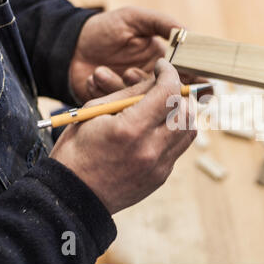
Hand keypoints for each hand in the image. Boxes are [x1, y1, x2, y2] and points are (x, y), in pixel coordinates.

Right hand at [51, 59, 196, 213]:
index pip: (168, 92)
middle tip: (163, 88)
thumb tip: (155, 80)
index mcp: (130, 129)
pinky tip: (155, 130)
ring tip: (163, 109)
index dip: (169, 73)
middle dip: (178, 93)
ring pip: (190, 131)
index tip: (162, 67)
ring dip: (181, 114)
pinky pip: (179, 148)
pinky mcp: (162, 176)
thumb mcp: (94, 113)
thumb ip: (129, 94)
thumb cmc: (77, 151)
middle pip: (186, 111)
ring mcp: (159, 166)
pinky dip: (173, 133)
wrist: (74, 196)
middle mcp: (151, 149)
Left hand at [70, 7, 206, 102]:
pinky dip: (103, 91)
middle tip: (129, 72)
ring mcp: (134, 96)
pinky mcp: (116, 106)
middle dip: (147, 88)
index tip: (192, 86)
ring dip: (119, 87)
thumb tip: (189, 33)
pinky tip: (93, 76)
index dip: (194, 84)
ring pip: (140, 103)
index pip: (187, 77)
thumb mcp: (133, 18)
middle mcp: (151, 82)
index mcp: (162, 63)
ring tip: (101, 71)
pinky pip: (117, 107)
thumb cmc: (103, 29)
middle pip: (164, 95)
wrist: (69, 46)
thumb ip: (162, 23)